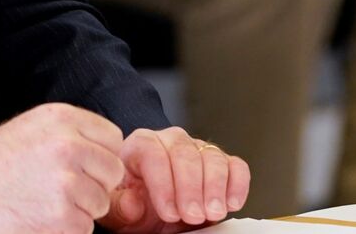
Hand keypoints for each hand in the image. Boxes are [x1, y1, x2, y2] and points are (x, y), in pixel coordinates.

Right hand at [0, 103, 126, 233]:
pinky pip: (84, 228)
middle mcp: (68, 145)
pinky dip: (65, 229)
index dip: (100, 156)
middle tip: (61, 188)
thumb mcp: (31, 128)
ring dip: (79, 209)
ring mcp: (67, 182)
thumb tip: (107, 151)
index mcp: (62, 119)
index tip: (82, 166)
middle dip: (94, 184)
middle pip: (112, 172)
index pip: (113, 138)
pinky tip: (38, 216)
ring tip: (44, 201)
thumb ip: (71, 133)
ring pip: (101, 203)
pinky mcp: (62, 217)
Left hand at [104, 128, 249, 231]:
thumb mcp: (118, 209)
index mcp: (140, 145)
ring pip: (212, 158)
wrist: (152, 208)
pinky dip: (237, 184)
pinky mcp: (221, 162)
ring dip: (215, 188)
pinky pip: (236, 166)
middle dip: (191, 188)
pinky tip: (231, 203)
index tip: (169, 212)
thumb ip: (120, 206)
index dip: (163, 184)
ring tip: (212, 212)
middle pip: (185, 155)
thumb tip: (132, 203)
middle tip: (192, 215)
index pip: (152, 154)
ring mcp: (198, 149)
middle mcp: (171, 141)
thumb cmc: (133, 203)